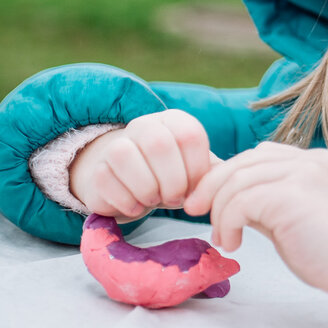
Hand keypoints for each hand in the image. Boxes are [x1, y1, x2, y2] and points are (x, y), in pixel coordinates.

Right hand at [69, 110, 213, 222]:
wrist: (131, 183)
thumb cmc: (172, 176)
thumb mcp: (196, 170)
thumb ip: (215, 173)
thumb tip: (231, 180)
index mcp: (174, 121)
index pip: (190, 135)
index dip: (196, 168)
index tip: (195, 187)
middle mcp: (143, 125)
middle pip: (158, 144)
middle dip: (172, 181)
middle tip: (175, 198)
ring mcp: (115, 145)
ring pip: (125, 157)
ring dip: (147, 189)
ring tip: (154, 200)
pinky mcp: (97, 170)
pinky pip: (106, 182)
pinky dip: (126, 201)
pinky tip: (136, 205)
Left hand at [184, 142, 327, 306]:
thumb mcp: (296, 219)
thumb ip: (269, 205)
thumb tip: (231, 206)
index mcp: (312, 163)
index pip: (258, 156)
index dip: (228, 176)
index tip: (210, 203)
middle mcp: (307, 160)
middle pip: (243, 161)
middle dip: (211, 186)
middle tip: (194, 211)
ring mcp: (301, 172)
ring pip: (237, 179)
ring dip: (219, 211)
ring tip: (222, 239)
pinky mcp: (291, 193)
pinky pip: (241, 200)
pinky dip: (227, 221)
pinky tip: (233, 243)